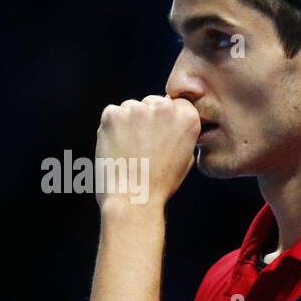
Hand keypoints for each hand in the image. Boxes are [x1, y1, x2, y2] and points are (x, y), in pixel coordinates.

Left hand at [94, 95, 199, 210]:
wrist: (134, 197)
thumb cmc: (161, 182)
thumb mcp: (186, 157)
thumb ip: (181, 133)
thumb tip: (170, 122)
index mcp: (188, 117)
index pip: (176, 103)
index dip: (167, 120)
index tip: (162, 136)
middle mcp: (164, 108)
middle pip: (152, 103)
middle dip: (148, 119)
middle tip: (145, 146)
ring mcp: (137, 109)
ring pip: (131, 108)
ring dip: (129, 123)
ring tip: (131, 150)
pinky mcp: (113, 114)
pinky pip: (112, 114)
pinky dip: (112, 128)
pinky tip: (118, 148)